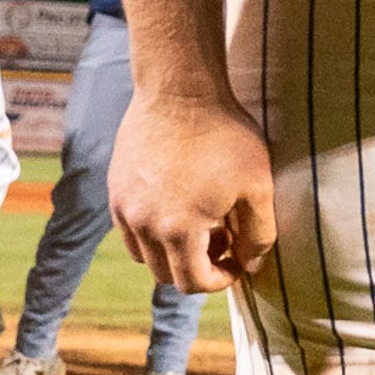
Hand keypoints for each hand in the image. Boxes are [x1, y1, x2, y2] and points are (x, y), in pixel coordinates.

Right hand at [114, 86, 278, 290]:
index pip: (193, 284)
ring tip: (199, 223)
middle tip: (223, 240)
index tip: (236, 261)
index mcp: (178, 231)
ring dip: (172, 252)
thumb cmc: (225, 136)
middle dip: (198, 267)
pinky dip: (151, 231)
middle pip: (166, 275)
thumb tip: (252, 263)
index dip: (220, 280)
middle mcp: (143, 226)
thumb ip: (259, 233)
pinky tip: (176, 205)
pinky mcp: (115, 189)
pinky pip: (130, 229)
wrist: (180, 90)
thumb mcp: (258, 186)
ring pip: (144, 255)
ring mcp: (124, 207)